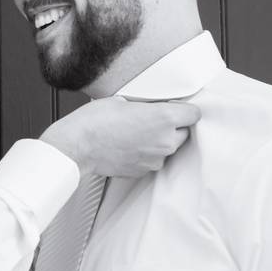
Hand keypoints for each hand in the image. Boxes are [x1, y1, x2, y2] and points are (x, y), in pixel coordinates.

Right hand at [39, 97, 201, 176]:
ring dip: (160, 141)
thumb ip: (146, 105)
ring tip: (137, 133)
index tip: (175, 108)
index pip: (194, 114)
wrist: (76, 146)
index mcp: (164, 118)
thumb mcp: (123, 99)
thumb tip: (152, 107)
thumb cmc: (95, 121)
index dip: (184, 109)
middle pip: (184, 132)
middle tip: (152, 119)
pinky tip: (129, 145)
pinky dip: (146, 153)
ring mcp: (155, 159)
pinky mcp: (143, 171)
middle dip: (173, 126)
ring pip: (169, 148)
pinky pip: (153, 159)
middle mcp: (165, 141)